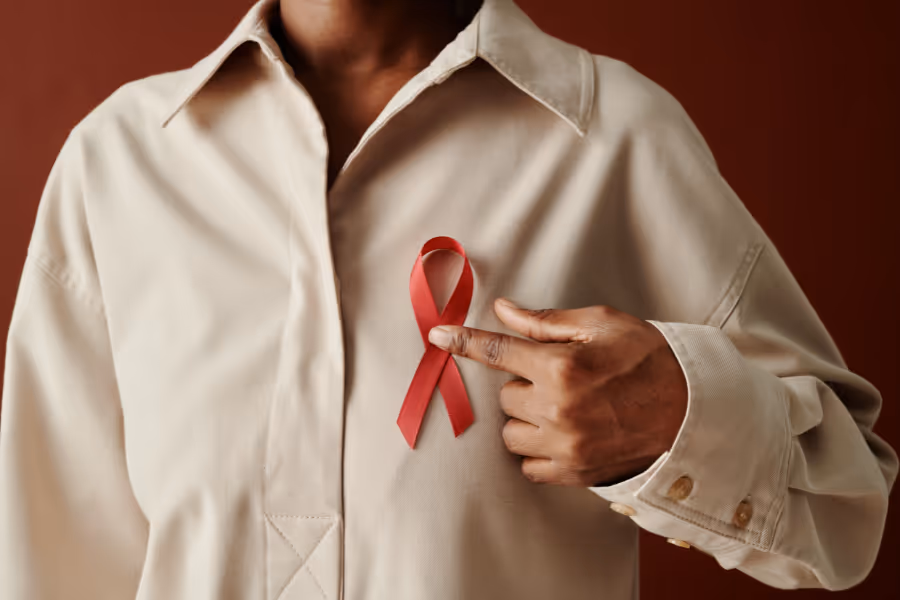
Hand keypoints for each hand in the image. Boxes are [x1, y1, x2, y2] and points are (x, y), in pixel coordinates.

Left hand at [427, 298, 687, 486]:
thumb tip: (503, 310)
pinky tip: (563, 433)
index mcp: (563, 367)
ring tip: (561, 407)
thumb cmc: (649, 360)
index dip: (463, 341)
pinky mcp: (574, 473)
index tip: (437, 335)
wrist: (691, 412)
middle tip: (557, 377)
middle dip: (522, 384)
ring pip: (512, 434)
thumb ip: (546, 321)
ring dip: (527, 419)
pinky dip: (538, 449)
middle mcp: (558, 409)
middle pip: (504, 397)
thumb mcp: (603, 324)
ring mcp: (565, 446)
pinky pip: (529, 466)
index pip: (497, 352)